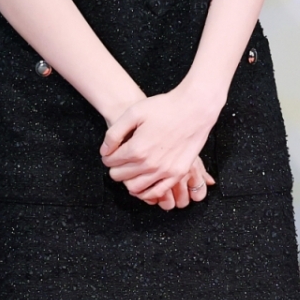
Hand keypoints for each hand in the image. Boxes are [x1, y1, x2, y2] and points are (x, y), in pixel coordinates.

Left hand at [101, 83, 221, 205]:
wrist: (194, 108)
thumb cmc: (165, 107)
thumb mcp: (134, 112)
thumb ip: (114, 133)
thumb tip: (104, 151)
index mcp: (136, 149)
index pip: (110, 162)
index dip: (108, 156)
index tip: (112, 151)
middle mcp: (149, 164)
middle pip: (120, 176)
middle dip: (116, 168)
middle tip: (120, 160)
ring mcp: (164, 171)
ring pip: (135, 188)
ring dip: (128, 180)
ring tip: (131, 170)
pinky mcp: (177, 173)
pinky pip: (156, 192)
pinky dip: (146, 192)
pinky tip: (143, 183)